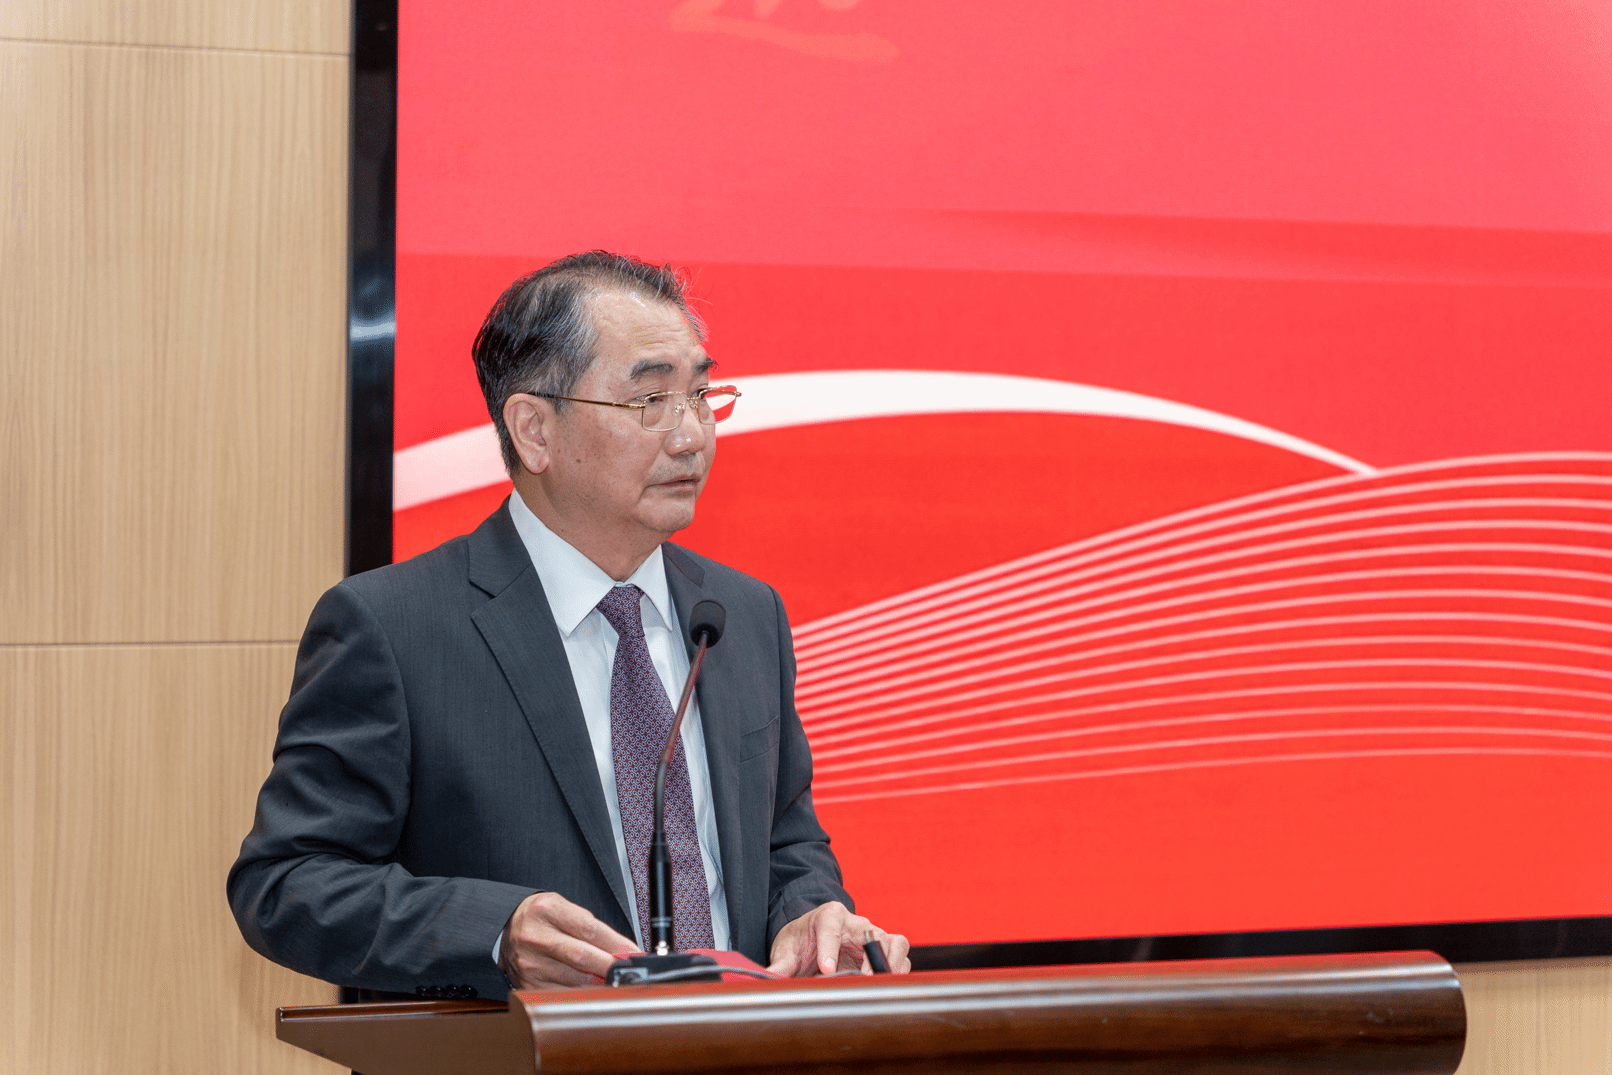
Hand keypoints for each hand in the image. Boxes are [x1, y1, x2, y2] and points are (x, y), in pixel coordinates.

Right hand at [499, 891, 640, 988]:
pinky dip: (580, 993)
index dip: (616, 945)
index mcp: (548, 911)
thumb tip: (623, 950)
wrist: (504, 927)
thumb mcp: (564, 907)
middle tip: (629, 972)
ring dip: (599, 983)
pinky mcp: (527, 985)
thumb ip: (592, 927)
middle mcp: (535, 937)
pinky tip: (589, 988)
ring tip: (610, 978)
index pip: (589, 930)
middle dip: (611, 967)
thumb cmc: (539, 917)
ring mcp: (529, 964)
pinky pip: (561, 994)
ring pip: (574, 980)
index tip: (634, 954)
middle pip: (582, 958)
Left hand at [765, 901, 910, 976]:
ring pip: (894, 942)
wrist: (814, 937)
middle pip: (871, 933)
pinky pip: (901, 956)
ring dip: (890, 964)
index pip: (830, 927)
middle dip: (870, 957)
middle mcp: (855, 922)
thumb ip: (779, 966)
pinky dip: (898, 971)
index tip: (826, 970)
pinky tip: (886, 985)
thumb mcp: (786, 950)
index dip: (829, 948)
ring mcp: (873, 935)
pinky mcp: (884, 949)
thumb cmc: (803, 940)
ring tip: (879, 984)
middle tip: (862, 979)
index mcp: (828, 915)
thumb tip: (767, 980)